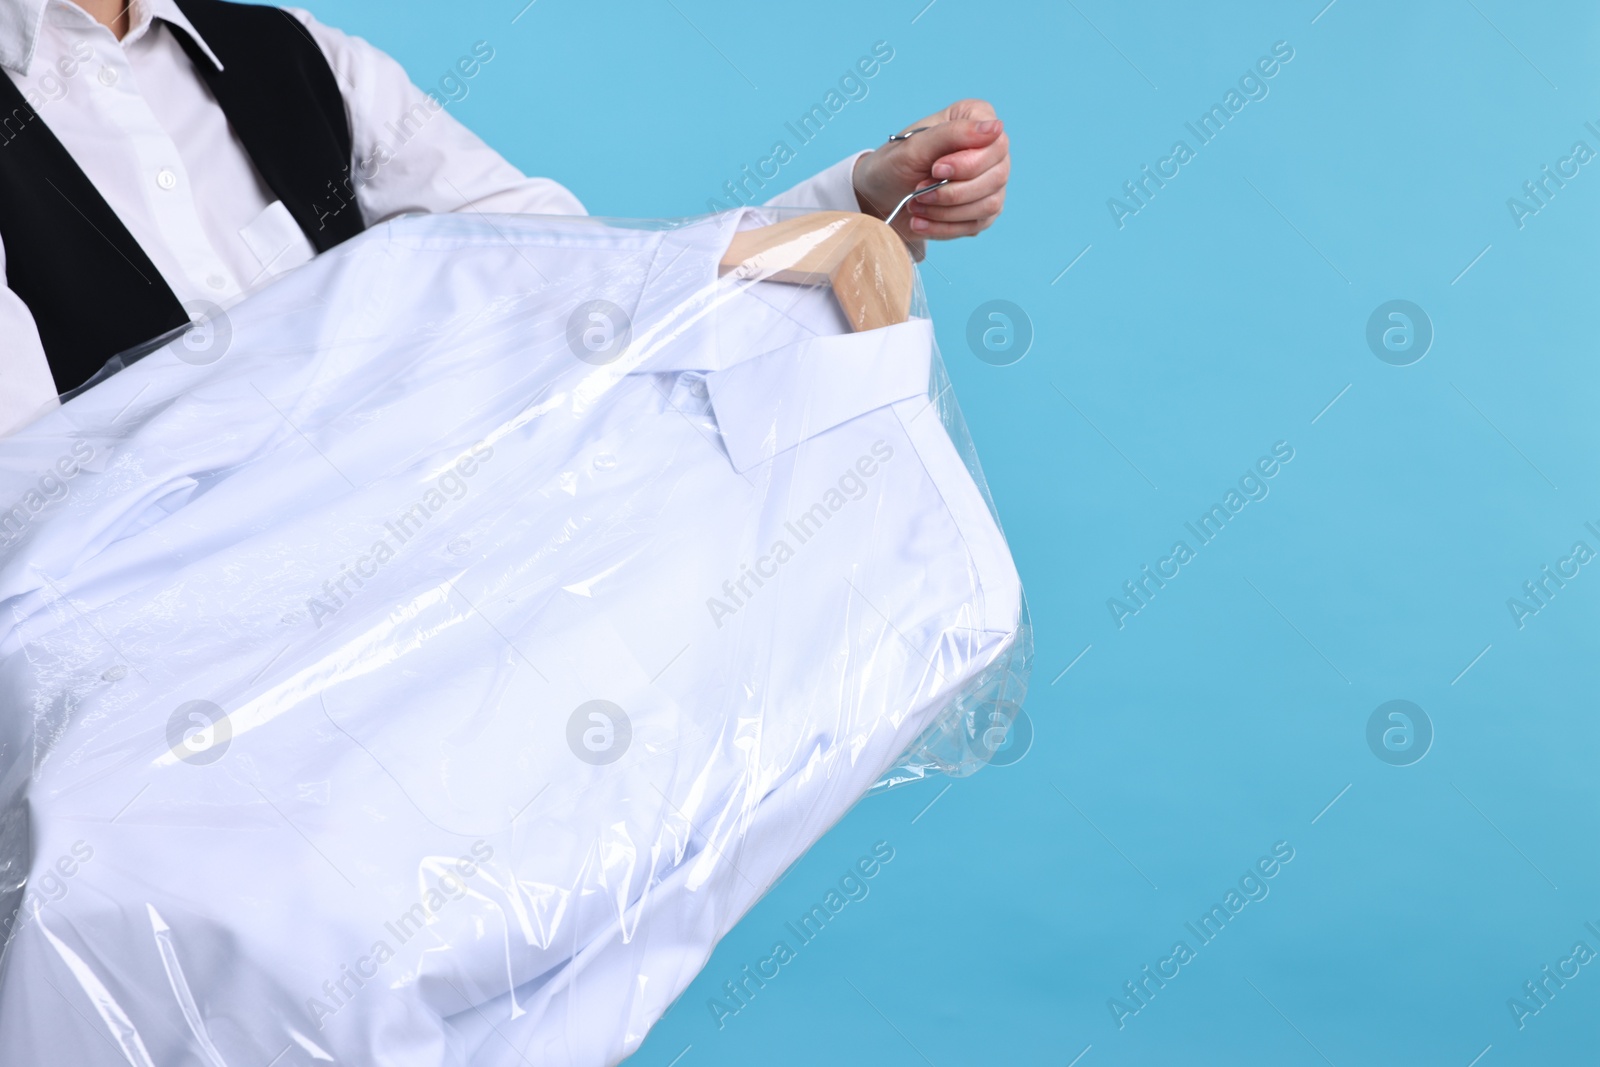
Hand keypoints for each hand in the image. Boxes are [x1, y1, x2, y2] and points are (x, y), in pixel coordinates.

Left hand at [851, 99, 1009, 246]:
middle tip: (918, 190)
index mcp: (976, 119)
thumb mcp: (915, 146)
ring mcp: (990, 183)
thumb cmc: (894, 165)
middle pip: (997, 176)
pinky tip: (920, 221)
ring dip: (946, 211)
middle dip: (953, 191)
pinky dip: (944, 227)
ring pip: (990, 204)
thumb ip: (953, 133)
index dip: (967, 163)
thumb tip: (996, 127)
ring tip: (915, 206)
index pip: (996, 144)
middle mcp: (990, 150)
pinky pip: (977, 225)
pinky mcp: (982, 211)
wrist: (878, 197)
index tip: (935, 169)